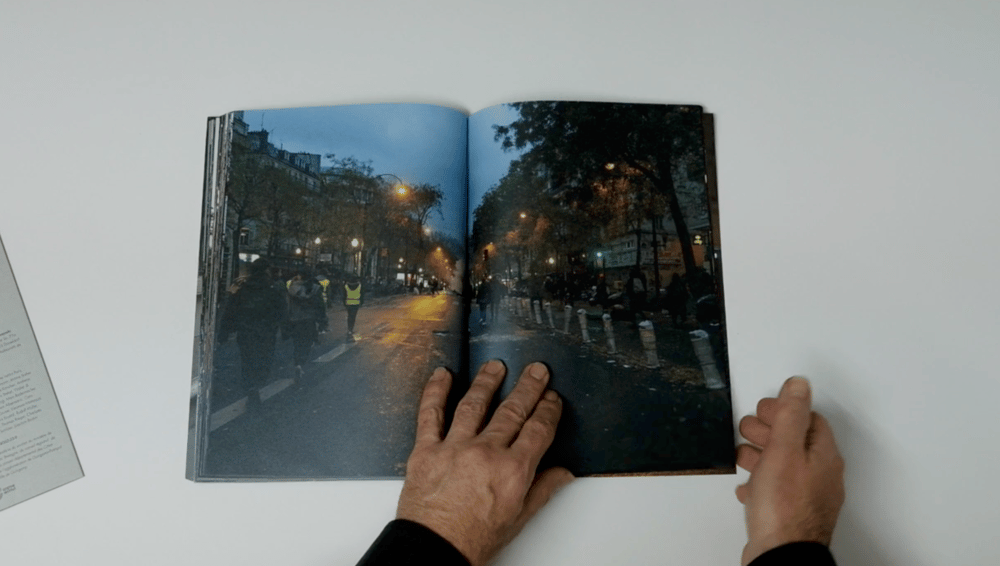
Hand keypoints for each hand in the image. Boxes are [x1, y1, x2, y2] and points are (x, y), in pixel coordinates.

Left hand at [396, 361, 573, 565]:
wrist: (434, 550)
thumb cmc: (473, 540)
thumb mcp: (518, 519)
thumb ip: (542, 490)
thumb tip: (562, 473)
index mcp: (513, 471)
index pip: (538, 430)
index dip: (547, 410)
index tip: (551, 399)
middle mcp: (486, 453)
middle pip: (512, 411)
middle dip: (528, 388)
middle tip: (536, 371)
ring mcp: (454, 447)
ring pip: (475, 404)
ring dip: (487, 382)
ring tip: (496, 367)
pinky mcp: (426, 450)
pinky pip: (430, 414)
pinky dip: (436, 392)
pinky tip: (443, 375)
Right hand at [736, 377, 844, 564]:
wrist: (781, 554)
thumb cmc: (783, 507)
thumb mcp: (783, 450)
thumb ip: (791, 415)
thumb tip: (799, 385)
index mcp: (823, 456)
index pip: (809, 419)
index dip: (785, 410)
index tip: (765, 409)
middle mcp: (820, 475)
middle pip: (796, 440)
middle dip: (770, 430)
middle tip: (750, 428)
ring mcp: (807, 496)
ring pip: (785, 465)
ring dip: (762, 455)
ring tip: (742, 454)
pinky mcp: (791, 514)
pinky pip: (777, 490)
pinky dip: (761, 482)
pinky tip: (748, 487)